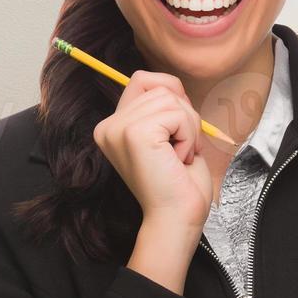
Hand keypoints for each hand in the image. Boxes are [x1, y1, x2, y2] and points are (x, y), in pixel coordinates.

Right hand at [93, 71, 215, 231]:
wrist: (176, 218)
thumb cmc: (179, 184)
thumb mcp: (171, 136)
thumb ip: (166, 108)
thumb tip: (173, 84)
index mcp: (114, 126)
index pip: (143, 79)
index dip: (173, 96)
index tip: (178, 131)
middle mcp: (108, 125)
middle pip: (162, 87)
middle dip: (185, 118)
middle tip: (179, 151)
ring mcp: (118, 128)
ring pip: (172, 100)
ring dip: (189, 129)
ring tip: (177, 157)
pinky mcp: (134, 133)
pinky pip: (177, 115)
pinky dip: (188, 137)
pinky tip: (177, 159)